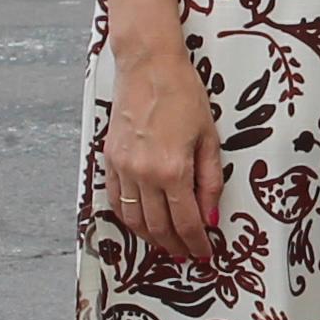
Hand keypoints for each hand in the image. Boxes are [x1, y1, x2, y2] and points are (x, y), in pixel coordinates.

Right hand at [103, 41, 225, 264]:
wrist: (148, 65)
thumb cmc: (183, 94)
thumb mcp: (209, 138)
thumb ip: (210, 182)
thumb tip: (210, 217)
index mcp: (173, 169)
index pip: (187, 222)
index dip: (197, 243)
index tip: (204, 253)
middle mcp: (144, 174)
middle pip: (159, 228)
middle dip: (176, 246)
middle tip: (188, 254)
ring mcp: (123, 168)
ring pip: (135, 220)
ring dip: (151, 238)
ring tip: (167, 245)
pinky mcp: (109, 160)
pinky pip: (117, 201)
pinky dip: (129, 218)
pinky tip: (142, 223)